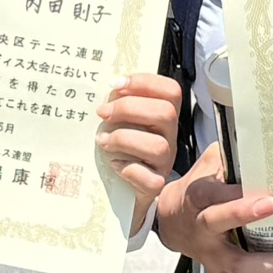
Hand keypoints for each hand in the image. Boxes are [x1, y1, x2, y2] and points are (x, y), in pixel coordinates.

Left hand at [97, 72, 182, 234]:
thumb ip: (119, 106)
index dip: (145, 82)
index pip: (170, 91)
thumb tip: (101, 94)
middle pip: (165, 113)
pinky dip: (129, 169)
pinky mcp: (155, 185)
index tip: (116, 84)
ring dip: (124, 139)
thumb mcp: (124, 122)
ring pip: (158, 145)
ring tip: (103, 140)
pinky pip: (150, 179)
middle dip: (129, 108)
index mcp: (163, 116)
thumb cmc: (122, 149)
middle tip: (103, 113)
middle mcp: (169, 137)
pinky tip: (114, 164)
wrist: (125, 190)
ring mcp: (164, 162)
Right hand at [152, 142, 272, 272]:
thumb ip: (232, 155)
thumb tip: (265, 143)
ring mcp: (211, 256)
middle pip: (221, 230)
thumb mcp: (209, 164)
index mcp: (197, 198)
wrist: (171, 220)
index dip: (238, 200)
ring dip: (272, 267)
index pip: (212, 197)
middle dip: (250, 223)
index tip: (268, 198)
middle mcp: (202, 230)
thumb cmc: (198, 187)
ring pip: (239, 269)